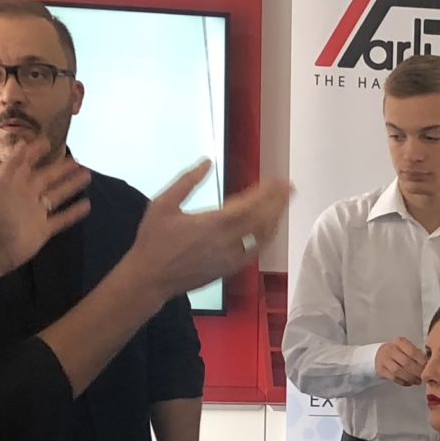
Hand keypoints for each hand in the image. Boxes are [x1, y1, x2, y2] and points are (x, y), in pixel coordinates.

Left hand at [0, 147, 90, 280]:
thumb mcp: (1, 184)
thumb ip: (13, 164)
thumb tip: (23, 142)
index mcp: (16, 183)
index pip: (28, 163)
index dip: (36, 152)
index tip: (49, 142)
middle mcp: (28, 195)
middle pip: (48, 178)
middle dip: (62, 169)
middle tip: (78, 160)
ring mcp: (38, 212)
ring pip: (58, 195)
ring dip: (71, 185)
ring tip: (87, 175)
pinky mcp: (45, 229)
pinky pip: (62, 218)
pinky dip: (74, 212)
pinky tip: (87, 204)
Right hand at [126, 167, 289, 300]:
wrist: (150, 279)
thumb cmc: (153, 241)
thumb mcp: (163, 204)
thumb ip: (187, 182)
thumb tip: (207, 162)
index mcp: (212, 224)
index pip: (249, 205)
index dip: (267, 192)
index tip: (278, 180)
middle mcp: (226, 242)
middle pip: (262, 221)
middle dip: (278, 203)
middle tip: (289, 188)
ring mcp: (230, 258)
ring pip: (262, 238)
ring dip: (276, 219)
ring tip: (283, 204)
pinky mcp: (229, 270)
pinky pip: (255, 252)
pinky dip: (266, 238)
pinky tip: (269, 228)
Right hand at [374, 337, 427, 385]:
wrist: (379, 354)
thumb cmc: (398, 352)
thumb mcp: (406, 348)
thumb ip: (417, 354)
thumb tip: (430, 363)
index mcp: (400, 342)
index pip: (412, 351)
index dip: (421, 361)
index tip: (428, 367)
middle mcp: (391, 349)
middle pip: (406, 362)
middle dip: (417, 372)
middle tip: (423, 376)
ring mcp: (384, 360)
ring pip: (399, 371)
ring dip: (410, 378)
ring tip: (417, 381)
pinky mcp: (381, 370)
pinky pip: (394, 378)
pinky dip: (403, 382)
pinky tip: (409, 382)